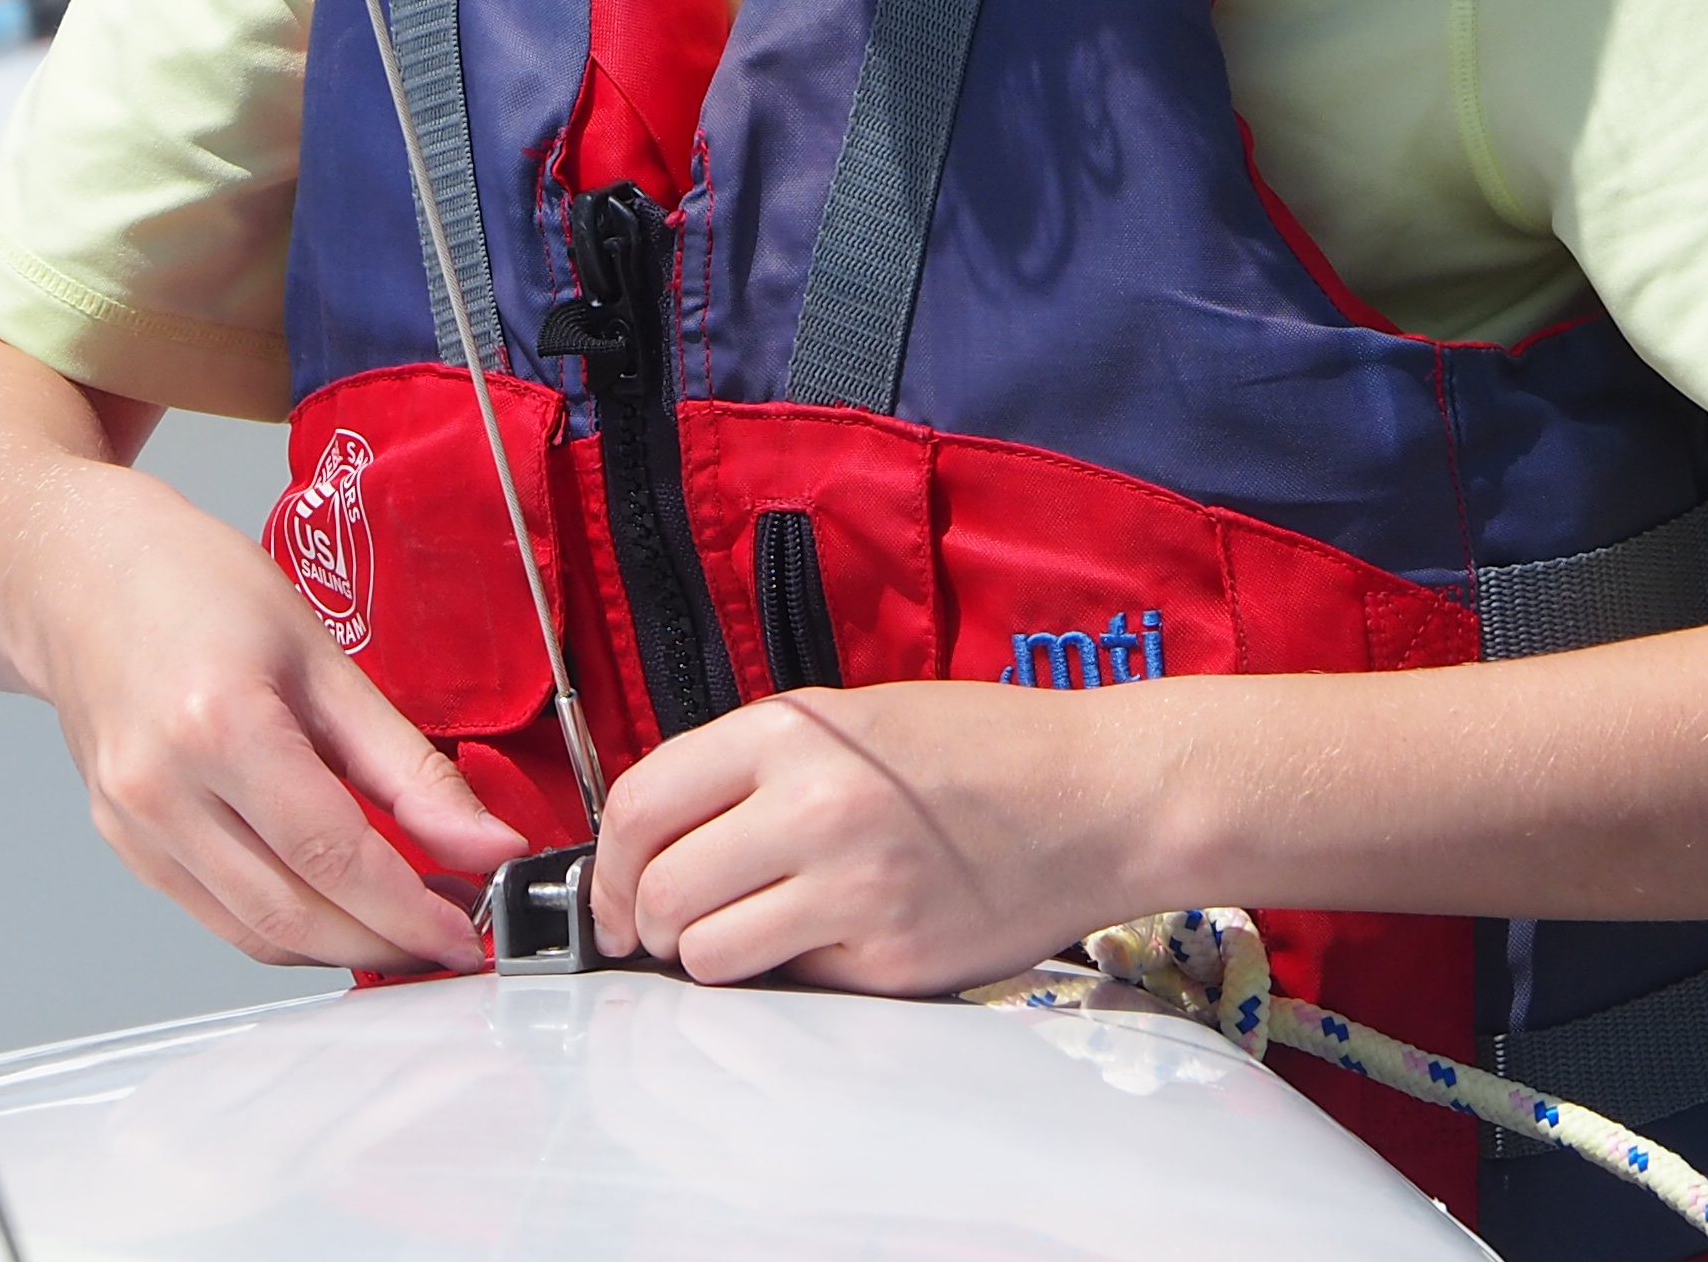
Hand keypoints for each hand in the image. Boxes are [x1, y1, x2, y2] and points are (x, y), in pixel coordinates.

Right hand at [27, 464, 526, 974]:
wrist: (81, 576)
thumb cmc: (194, 587)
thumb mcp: (323, 656)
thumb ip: (408, 764)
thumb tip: (485, 841)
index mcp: (220, 725)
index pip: (334, 856)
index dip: (412, 911)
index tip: (469, 929)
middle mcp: (164, 789)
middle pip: (294, 916)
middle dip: (386, 944)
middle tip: (453, 931)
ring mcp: (134, 827)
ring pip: (256, 936)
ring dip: (341, 949)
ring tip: (406, 923)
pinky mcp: (126, 846)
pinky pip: (219, 918)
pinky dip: (287, 928)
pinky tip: (335, 905)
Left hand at [588, 682, 1165, 994]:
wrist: (1101, 793)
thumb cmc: (981, 749)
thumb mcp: (852, 720)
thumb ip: (754, 767)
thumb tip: (658, 843)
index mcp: (792, 731)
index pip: (642, 802)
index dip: (606, 862)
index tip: (612, 892)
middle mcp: (813, 805)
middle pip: (662, 889)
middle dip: (651, 920)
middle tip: (671, 926)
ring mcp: (854, 888)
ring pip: (710, 953)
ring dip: (712, 956)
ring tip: (751, 935)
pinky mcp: (890, 960)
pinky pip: (791, 986)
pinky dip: (791, 977)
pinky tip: (829, 943)